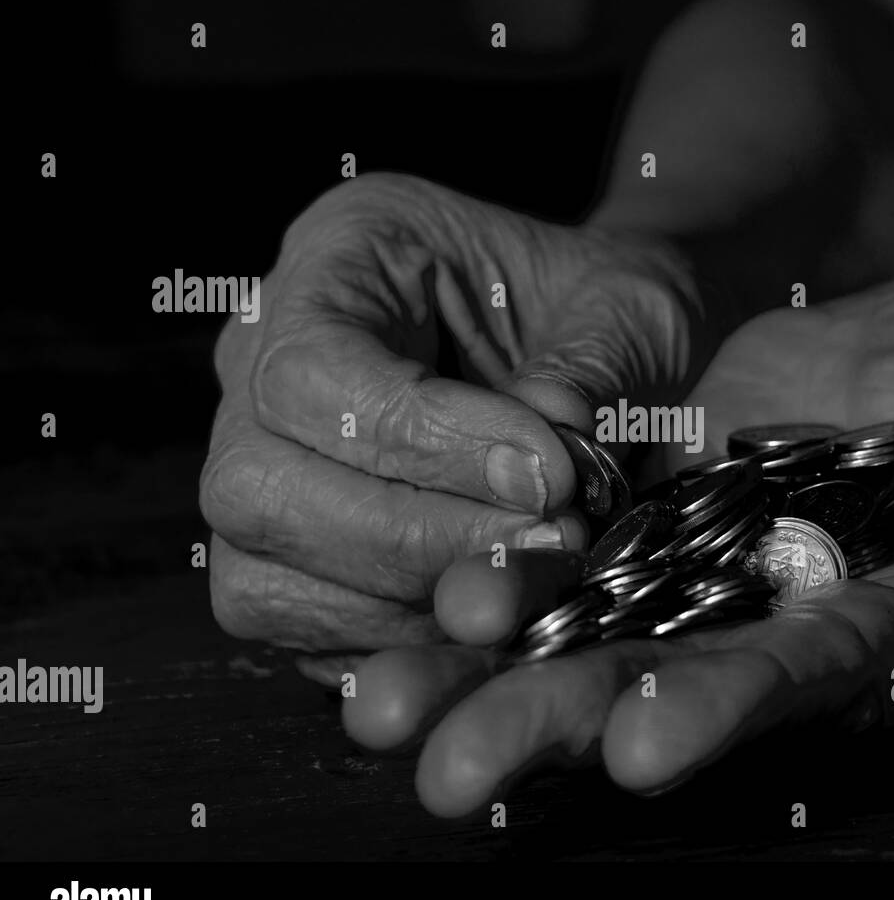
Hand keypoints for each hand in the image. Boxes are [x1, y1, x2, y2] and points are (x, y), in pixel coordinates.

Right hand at [199, 173, 710, 653]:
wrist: (614, 345)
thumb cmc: (615, 306)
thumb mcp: (634, 306)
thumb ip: (591, 375)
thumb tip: (533, 474)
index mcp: (342, 255)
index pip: (314, 372)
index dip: (424, 443)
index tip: (551, 475)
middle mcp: (265, 358)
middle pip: (254, 486)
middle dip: (409, 540)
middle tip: (548, 543)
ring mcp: (267, 461)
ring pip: (255, 578)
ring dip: (402, 605)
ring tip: (533, 581)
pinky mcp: (289, 553)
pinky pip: (298, 633)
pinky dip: (396, 644)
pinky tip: (495, 614)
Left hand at [341, 267, 893, 815]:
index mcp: (892, 619)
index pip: (805, 670)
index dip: (730, 706)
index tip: (644, 746)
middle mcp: (782, 621)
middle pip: (662, 680)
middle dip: (559, 726)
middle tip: (450, 777)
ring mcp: (708, 572)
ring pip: (587, 632)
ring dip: (485, 674)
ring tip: (379, 710)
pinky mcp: (657, 516)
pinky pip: (568, 554)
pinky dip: (496, 580)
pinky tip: (410, 608)